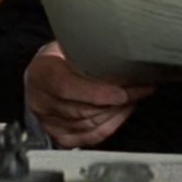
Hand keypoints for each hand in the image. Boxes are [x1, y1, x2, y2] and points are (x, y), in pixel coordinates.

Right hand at [24, 42, 154, 147]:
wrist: (43, 75)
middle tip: (141, 89)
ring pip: (90, 124)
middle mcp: (41, 101)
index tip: (122, 91)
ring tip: (134, 97)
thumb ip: (88, 51)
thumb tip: (122, 52)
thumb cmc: (59, 57)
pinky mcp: (60, 136)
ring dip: (118, 111)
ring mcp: (49, 122)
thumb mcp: (68, 45)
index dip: (97, 92)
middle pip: (83, 109)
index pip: (66, 87)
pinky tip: (123, 111)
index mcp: (41, 73)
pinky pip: (92, 136)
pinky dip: (112, 124)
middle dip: (117, 101)